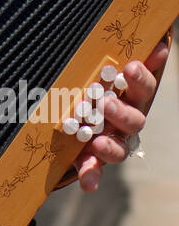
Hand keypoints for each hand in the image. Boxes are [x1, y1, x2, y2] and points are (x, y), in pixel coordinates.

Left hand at [74, 34, 170, 192]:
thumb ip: (125, 58)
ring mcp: (112, 141)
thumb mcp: (101, 67)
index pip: (143, 87)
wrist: (69, 113)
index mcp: (131, 96)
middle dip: (121, 112)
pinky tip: (89, 184)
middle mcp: (126, 120)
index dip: (141, 78)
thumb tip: (157, 41)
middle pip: (134, 120)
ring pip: (119, 148)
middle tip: (105, 103)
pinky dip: (92, 176)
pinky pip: (95, 169)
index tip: (130, 67)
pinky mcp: (93, 158)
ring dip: (110, 146)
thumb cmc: (90, 82)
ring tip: (98, 143)